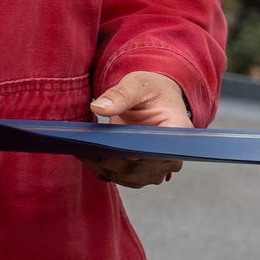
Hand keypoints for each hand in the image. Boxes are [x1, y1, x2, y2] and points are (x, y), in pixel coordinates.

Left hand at [87, 71, 190, 188]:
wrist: (155, 99)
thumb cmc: (151, 90)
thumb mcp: (137, 84)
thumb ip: (120, 94)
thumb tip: (98, 107)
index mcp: (178, 130)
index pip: (159, 150)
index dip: (135, 152)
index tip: (110, 148)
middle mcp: (171, 155)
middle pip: (140, 167)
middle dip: (111, 160)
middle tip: (83, 149)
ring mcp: (157, 167)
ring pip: (129, 176)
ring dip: (104, 166)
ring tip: (80, 151)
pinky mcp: (142, 172)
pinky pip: (122, 176)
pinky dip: (104, 169)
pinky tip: (87, 156)